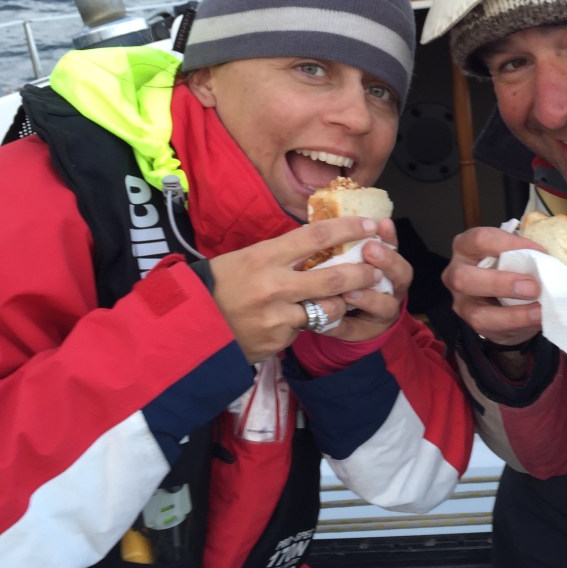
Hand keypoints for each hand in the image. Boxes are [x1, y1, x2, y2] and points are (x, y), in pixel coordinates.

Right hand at [207, 217, 393, 361]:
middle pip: (334, 278)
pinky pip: (303, 332)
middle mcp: (274, 286)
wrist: (190, 326)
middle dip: (363, 273)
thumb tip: (321, 245)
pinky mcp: (278, 343)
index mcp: (265, 256)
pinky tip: (285, 324)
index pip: (316, 236)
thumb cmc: (220, 285)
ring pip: (327, 310)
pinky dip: (302, 326)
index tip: (368, 224)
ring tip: (337, 301)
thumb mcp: (247, 258)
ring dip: (338, 306)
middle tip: (376, 270)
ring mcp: (277, 317)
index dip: (348, 228)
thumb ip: (283, 254)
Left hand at [313, 217, 409, 342]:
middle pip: (402, 276)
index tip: (381, 224)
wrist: (353, 319)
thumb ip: (352, 242)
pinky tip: (328, 319)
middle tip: (370, 249)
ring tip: (350, 291)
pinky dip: (340, 324)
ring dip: (369, 298)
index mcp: (391, 268)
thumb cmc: (351, 279)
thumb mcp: (353, 259)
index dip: (391, 238)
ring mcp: (382, 313)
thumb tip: (343, 215)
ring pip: (385, 306)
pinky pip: (353, 330)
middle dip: (387, 262)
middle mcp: (393, 289)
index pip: (397, 250)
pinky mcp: (362, 333)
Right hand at [443, 226, 542, 345]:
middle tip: (533, 287)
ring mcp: (461, 302)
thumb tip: (550, 261)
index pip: (481, 240)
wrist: (505, 294)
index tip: (542, 253)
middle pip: (464, 278)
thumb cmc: (509, 265)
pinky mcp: (474, 325)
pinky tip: (538, 318)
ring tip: (539, 310)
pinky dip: (518, 324)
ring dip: (513, 314)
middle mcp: (455, 273)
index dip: (511, 245)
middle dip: (501, 283)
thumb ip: (524, 253)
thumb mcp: (513, 253)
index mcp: (465, 246)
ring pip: (477, 314)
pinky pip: (493, 329)